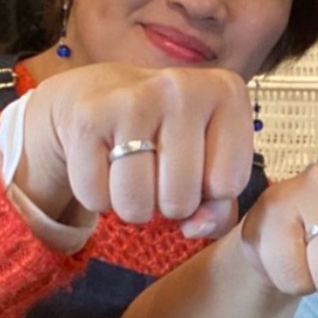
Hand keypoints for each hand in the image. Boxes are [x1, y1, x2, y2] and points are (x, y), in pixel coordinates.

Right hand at [17, 63, 253, 237]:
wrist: (98, 92)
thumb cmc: (168, 137)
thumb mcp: (210, 163)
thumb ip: (220, 208)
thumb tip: (195, 228)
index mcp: (226, 93)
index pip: (228, 184)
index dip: (210, 194)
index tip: (198, 170)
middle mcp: (182, 88)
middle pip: (181, 199)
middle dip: (169, 205)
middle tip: (160, 177)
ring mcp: (132, 100)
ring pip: (136, 204)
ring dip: (133, 207)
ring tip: (135, 175)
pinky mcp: (88, 118)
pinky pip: (96, 196)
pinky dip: (99, 197)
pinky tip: (105, 166)